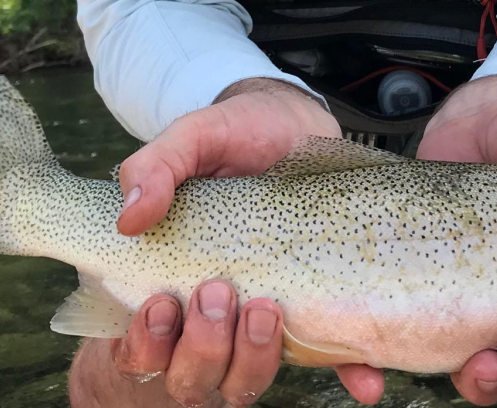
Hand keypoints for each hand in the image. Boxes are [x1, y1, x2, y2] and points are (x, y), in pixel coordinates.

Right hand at [75, 79, 383, 406]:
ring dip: (254, 359)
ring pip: (247, 379)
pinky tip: (366, 378)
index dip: (147, 343)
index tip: (162, 303)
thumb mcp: (194, 137)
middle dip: (203, 348)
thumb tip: (130, 219)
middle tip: (220, 292)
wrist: (294, 119)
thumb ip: (156, 166)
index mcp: (172, 280)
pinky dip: (350, 374)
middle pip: (194, 376)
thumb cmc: (235, 133)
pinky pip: (333, 357)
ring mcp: (266, 316)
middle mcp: (216, 312)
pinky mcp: (318, 306)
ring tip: (268, 308)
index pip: (145, 346)